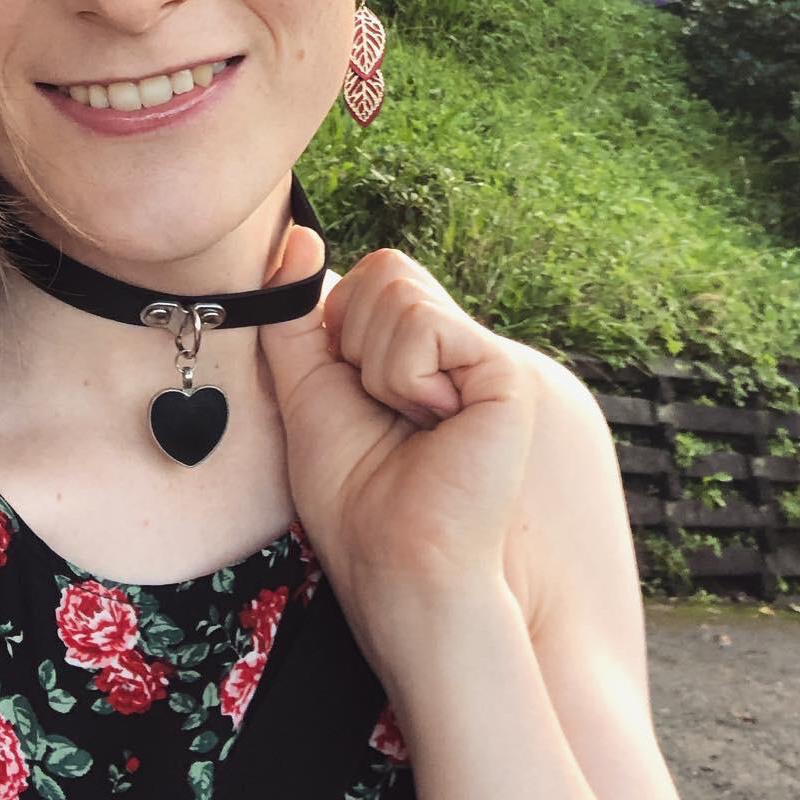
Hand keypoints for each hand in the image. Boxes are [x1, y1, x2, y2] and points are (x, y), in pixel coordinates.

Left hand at [258, 227, 538, 626]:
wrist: (398, 564)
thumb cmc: (354, 498)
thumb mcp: (306, 391)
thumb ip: (295, 316)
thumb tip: (298, 235)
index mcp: (412, 352)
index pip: (365, 279)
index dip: (337, 330)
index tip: (355, 395)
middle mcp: (451, 347)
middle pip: (381, 270)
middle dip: (353, 342)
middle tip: (384, 409)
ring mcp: (480, 356)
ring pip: (396, 287)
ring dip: (376, 365)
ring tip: (411, 421)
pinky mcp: (504, 372)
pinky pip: (423, 322)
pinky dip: (403, 376)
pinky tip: (435, 422)